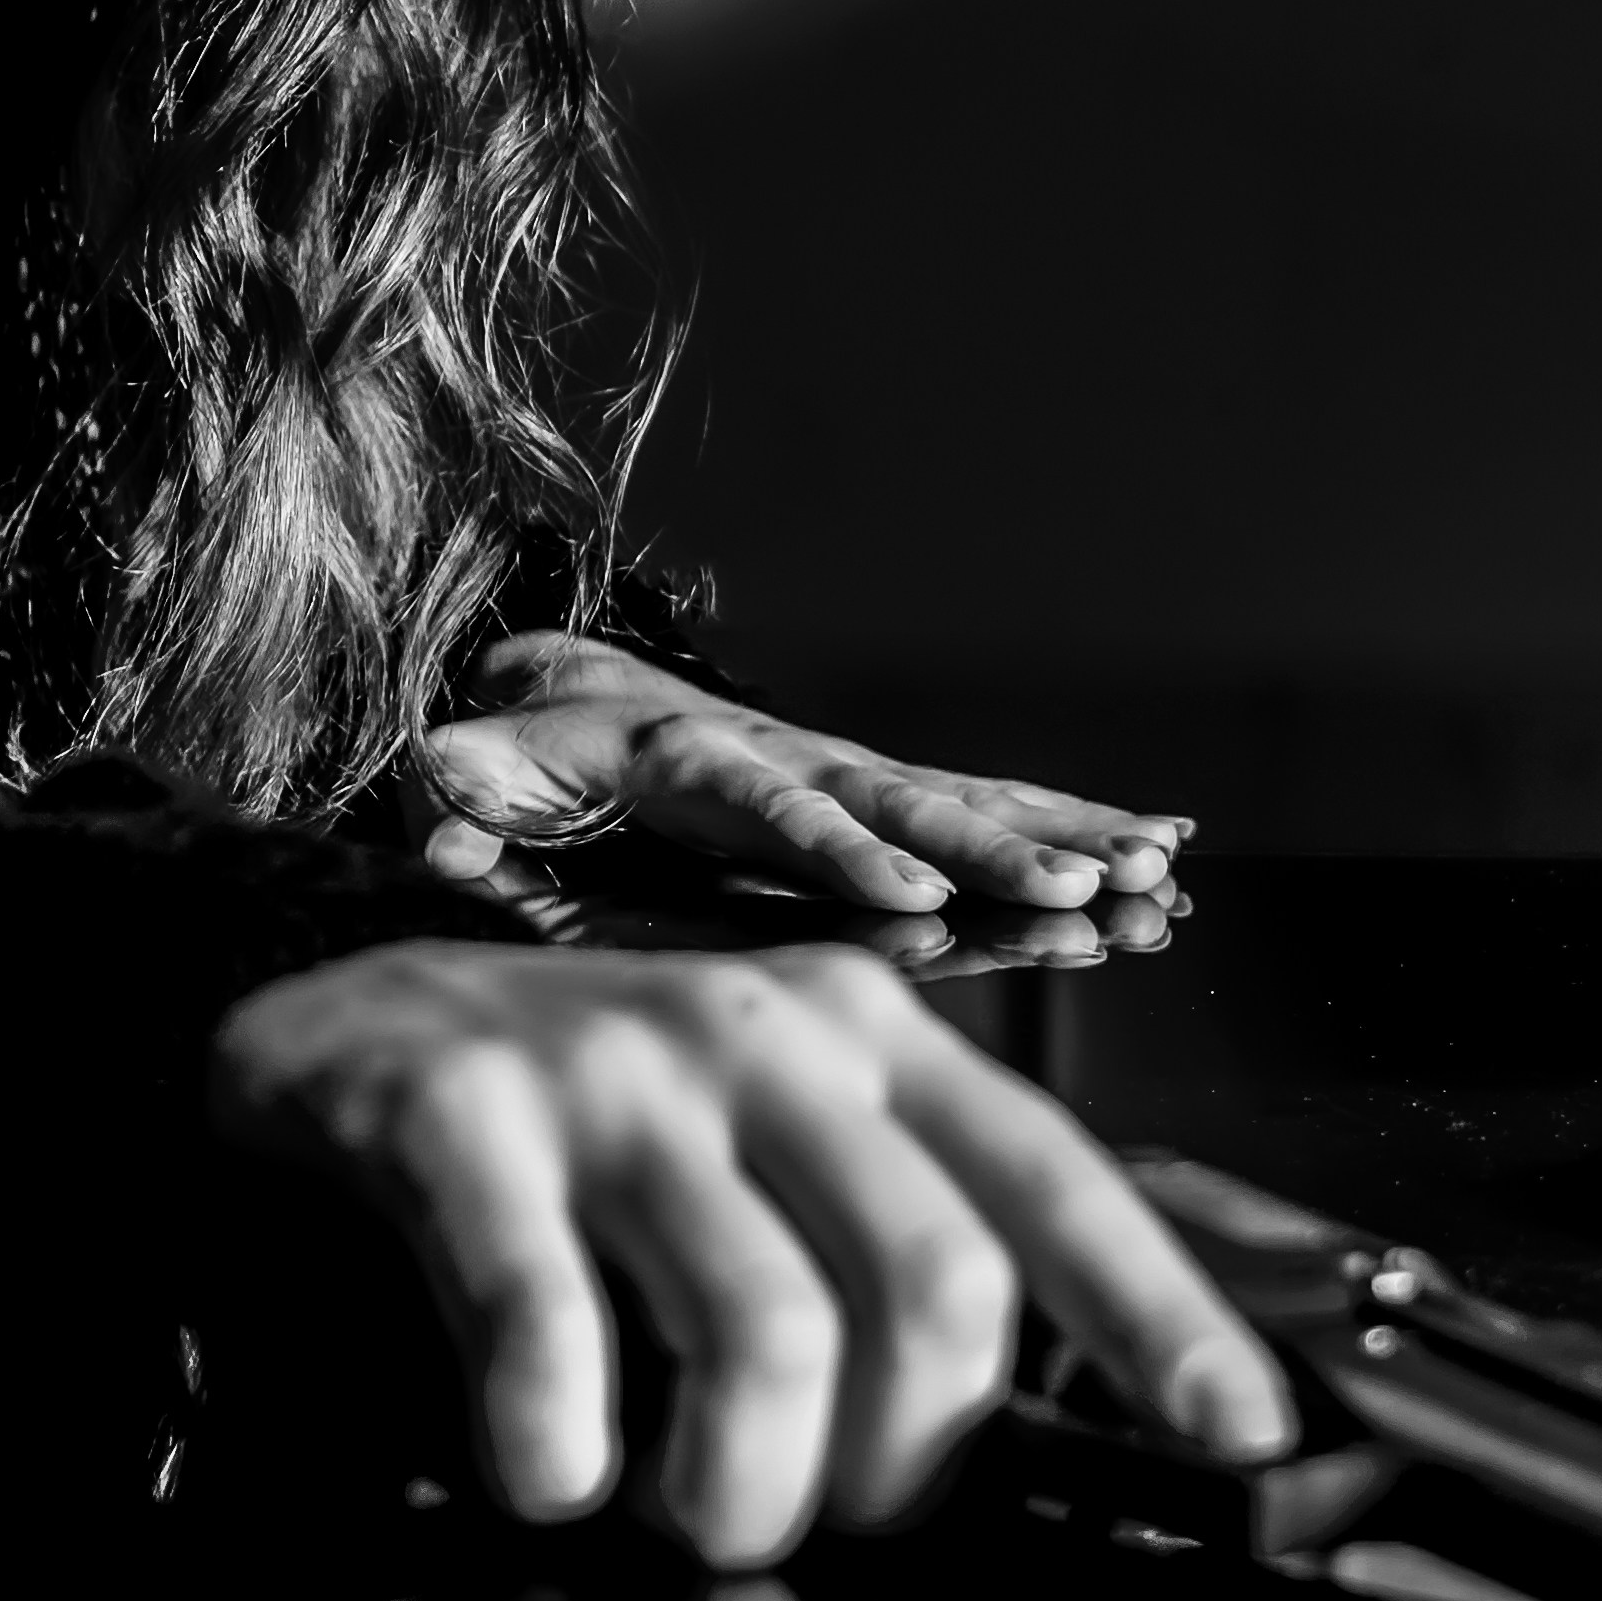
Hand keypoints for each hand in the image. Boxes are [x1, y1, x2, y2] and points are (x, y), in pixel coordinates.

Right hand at [206, 934, 1299, 1562]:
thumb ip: (889, 1247)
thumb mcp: (762, 1153)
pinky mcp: (450, 1108)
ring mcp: (606, 1058)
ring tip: (682, 1534)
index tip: (1239, 1442)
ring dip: (743, 1493)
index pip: (1052, 1179)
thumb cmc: (574, 1141)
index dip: (1158, 1317)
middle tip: (816, 1542)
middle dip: (901, 1473)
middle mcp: (760, 1026)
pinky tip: (541, 1483)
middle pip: (935, 1288)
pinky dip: (559, 1443)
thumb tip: (1045, 1450)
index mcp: (864, 1039)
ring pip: (771, 1330)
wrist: (308, 1028)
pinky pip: (548, 1320)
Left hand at [414, 639, 1190, 925]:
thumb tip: (436, 810)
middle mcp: (797, 756)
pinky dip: (1079, 829)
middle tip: (1078, 889)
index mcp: (702, 757)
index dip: (844, 850)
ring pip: (972, 802)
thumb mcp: (488, 764)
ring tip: (1153, 872)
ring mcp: (855, 777)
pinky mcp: (892, 804)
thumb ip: (467, 784)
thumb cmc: (537, 756)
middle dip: (992, 849)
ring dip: (1064, 838)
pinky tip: (1165, 857)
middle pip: (905, 800)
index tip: (910, 896)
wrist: (586, 703)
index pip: (780, 807)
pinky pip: (996, 814)